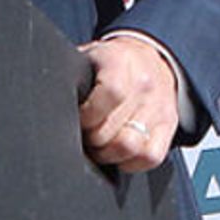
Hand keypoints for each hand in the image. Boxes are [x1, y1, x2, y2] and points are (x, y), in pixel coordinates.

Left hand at [76, 30, 183, 173]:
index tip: (79, 119)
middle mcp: (145, 85)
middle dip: (92, 140)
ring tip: (99, 146)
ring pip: (132, 148)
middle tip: (84, 135)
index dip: (89, 115)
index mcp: (121, 61)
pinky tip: (118, 153)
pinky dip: (130, 162)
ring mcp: (159, 107)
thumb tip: (50, 102)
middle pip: (117, 130)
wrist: (150, 57)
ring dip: (108, 154)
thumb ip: (75, 77)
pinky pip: (150, 157)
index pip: (110, 94)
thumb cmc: (111, 62)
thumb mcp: (90, 57)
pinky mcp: (169, 125)